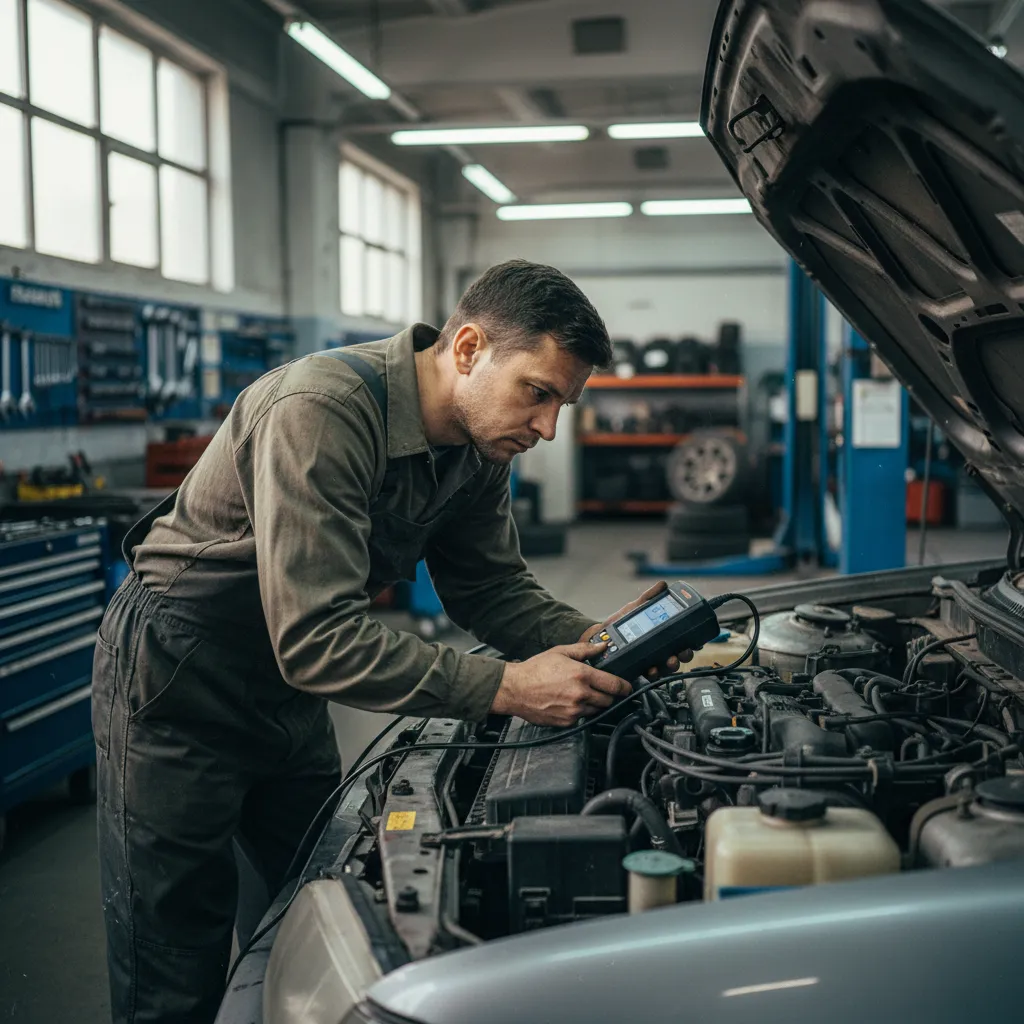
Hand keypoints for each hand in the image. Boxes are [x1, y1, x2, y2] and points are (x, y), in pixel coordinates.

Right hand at [491, 642, 633, 726]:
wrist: (515, 689)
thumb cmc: (535, 670)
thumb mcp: (560, 652)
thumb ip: (584, 650)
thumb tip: (602, 646)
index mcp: (582, 675)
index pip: (615, 685)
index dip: (624, 687)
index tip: (627, 687)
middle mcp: (580, 695)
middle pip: (608, 700)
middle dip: (607, 695)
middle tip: (600, 689)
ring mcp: (574, 711)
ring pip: (596, 711)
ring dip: (593, 704)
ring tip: (579, 695)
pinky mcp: (566, 722)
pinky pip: (581, 719)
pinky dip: (579, 712)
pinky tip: (568, 703)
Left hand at [580, 581, 694, 680]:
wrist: (601, 635)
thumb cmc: (620, 621)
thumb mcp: (635, 607)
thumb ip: (649, 597)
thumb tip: (663, 585)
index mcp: (663, 635)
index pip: (683, 640)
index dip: (692, 642)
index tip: (694, 642)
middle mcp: (661, 649)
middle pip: (680, 655)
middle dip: (684, 655)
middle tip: (682, 652)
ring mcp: (652, 660)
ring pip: (668, 666)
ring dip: (671, 665)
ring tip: (668, 661)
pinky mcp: (641, 669)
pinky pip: (652, 674)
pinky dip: (654, 673)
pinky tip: (651, 669)